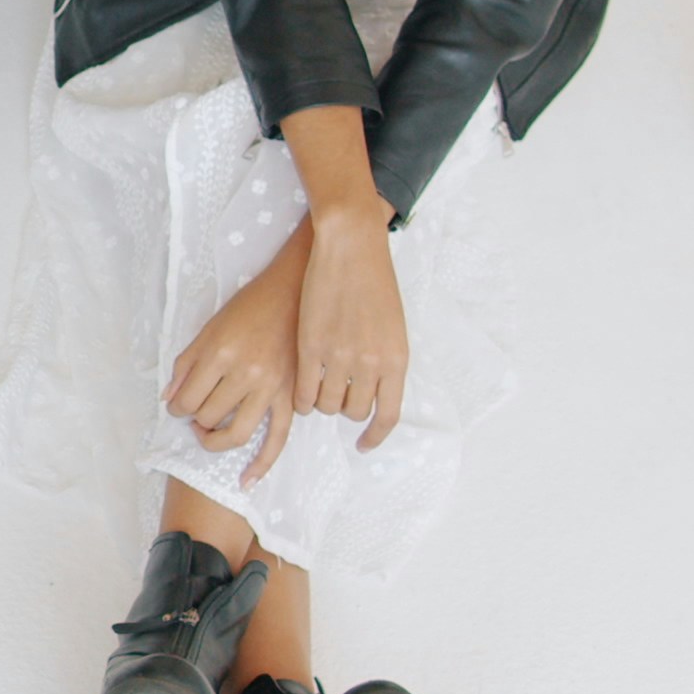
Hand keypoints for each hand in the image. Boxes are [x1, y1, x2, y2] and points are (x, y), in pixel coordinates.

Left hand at [166, 230, 303, 485]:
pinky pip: (277, 440)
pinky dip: (261, 464)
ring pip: (236, 434)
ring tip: (208, 432)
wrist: (296, 291)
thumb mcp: (210, 327)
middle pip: (208, 417)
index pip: (187, 400)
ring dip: (215, 441)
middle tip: (194, 413)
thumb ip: (187, 363)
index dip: (177, 409)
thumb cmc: (249, 307)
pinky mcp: (292, 397)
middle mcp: (245, 374)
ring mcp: (272, 388)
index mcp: (220, 354)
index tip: (179, 406)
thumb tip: (169, 400)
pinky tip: (247, 480)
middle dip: (195, 420)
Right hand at [293, 205, 409, 446]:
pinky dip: (301, 398)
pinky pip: (303, 390)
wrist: (351, 248)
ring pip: (327, 404)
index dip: (375, 435)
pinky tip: (298, 394)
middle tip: (335, 396)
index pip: (388, 415)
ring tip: (316, 389)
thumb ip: (384, 360)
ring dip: (321, 402)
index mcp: (395, 360)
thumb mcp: (392, 328)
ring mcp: (338, 356)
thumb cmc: (375, 283)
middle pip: (354, 410)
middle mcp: (370, 364)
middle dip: (344, 409)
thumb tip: (373, 390)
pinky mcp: (309, 347)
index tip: (364, 444)